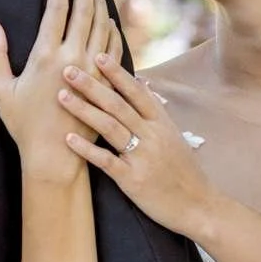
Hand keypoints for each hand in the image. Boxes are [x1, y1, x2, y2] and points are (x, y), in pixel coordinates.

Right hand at [0, 0, 121, 186]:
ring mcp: (93, 69)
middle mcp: (72, 57)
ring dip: (100, 5)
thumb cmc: (23, 123)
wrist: (54, 154)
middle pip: (83, 12)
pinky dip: (113, 31)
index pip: (56, 10)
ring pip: (102, 27)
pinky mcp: (106, 83)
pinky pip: (114, 49)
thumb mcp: (0, 90)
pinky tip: (110, 22)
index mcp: (45, 56)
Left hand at [55, 54, 220, 240]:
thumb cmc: (184, 172)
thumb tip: (143, 86)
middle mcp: (152, 135)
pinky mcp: (133, 180)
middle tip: (69, 70)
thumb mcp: (174, 137)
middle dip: (92, 85)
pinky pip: (106, 161)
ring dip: (84, 110)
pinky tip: (68, 138)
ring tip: (62, 96)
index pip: (136, 91)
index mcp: (162, 123)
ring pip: (110, 127)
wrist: (198, 206)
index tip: (98, 55)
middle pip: (118, 104)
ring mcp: (142, 157)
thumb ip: (156, 113)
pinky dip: (87, 149)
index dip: (117, 73)